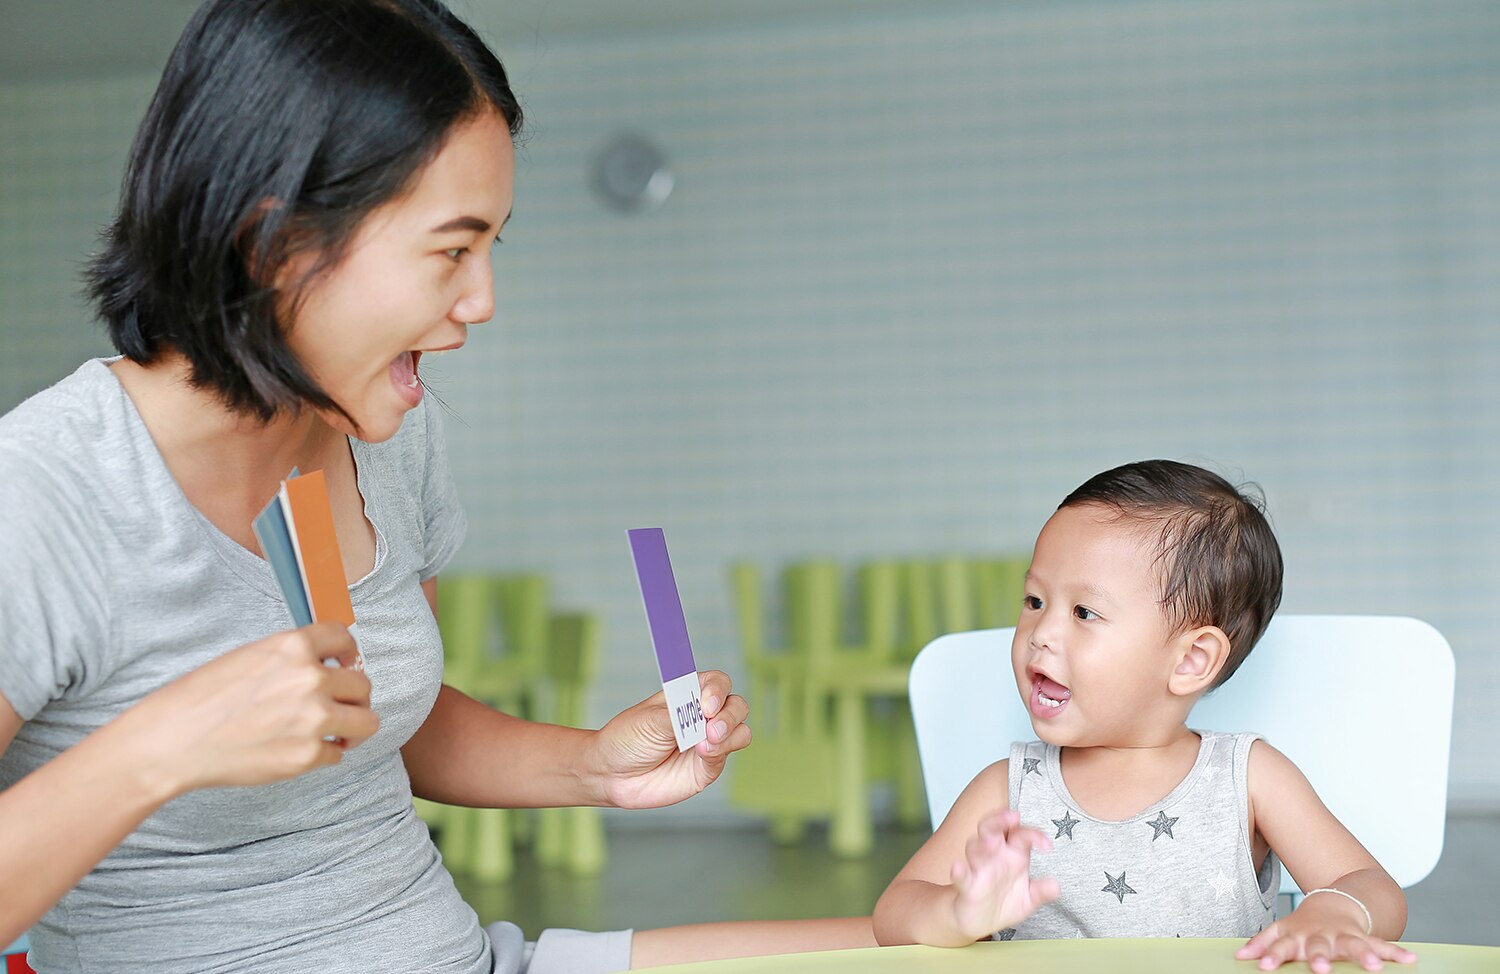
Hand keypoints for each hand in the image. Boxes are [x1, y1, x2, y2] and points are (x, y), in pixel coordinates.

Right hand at [112, 622, 378, 795]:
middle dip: (353, 696)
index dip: (348, 653)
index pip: (344, 638)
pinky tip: (301, 750)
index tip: (345, 664)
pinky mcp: (306, 755)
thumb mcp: (249, 658)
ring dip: (354, 726)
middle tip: (339, 706)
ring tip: (338, 732)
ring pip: (367, 721)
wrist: (172, 741)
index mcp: (292, 646)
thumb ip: (290, 660)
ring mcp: (312, 718)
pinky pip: (337, 753)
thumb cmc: (201, 699)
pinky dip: (324, 754)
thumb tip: (327, 668)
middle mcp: (310, 678)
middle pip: (363, 685)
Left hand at [587, 670, 749, 808]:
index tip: (705, 705)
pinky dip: (722, 751)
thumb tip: (706, 717)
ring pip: (740, 729)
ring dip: (729, 732)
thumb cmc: (628, 739)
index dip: (717, 690)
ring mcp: (709, 740)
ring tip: (705, 743)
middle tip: (709, 727)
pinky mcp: (708, 765)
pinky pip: (729, 754)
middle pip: (736, 704)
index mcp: (689, 695)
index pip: (718, 682)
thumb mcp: (651, 720)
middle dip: (729, 714)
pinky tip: (703, 753)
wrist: (612, 774)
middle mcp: (703, 716)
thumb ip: (681, 716)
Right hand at [949, 809, 1058, 939]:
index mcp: (1013, 854)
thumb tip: (1056, 886)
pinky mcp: (966, 885)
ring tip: (991, 841)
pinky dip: (959, 871)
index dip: (1034, 834)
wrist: (979, 923)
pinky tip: (958, 868)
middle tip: (1012, 817)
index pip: (1021, 834)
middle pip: (993, 828)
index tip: (1047, 846)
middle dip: (1000, 820)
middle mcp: (994, 856)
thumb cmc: (1004, 903)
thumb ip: (1041, 892)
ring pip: (975, 846)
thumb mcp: (1028, 899)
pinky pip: (962, 875)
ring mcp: (978, 868)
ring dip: (982, 842)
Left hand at [1236, 895, 1418, 971]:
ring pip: (1354, 945)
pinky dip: (1396, 952)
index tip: (1263, 966)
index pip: (1282, 946)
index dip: (1271, 956)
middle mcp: (1321, 936)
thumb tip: (1239, 956)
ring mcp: (1344, 936)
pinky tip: (1411, 960)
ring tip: (1375, 967)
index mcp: (1298, 936)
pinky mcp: (1365, 938)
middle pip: (1319, 947)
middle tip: (1319, 969)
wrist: (1332, 904)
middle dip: (1318, 958)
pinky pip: (1383, 945)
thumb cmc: (1303, 926)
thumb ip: (1262, 943)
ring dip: (1364, 956)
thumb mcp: (1281, 931)